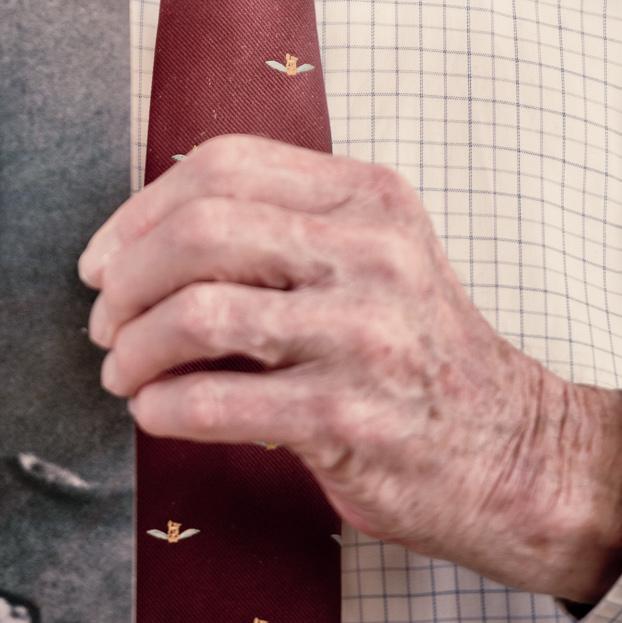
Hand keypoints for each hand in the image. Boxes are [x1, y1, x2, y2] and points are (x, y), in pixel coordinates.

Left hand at [78, 135, 621, 602]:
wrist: (517, 456)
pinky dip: (165, 406)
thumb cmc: (416, 356)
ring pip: (199, 311)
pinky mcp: (350, 415)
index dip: (139, 212)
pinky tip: (156, 412)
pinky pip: (219, 399)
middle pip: (199, 230)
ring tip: (123, 373)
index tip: (104, 259)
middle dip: (127, 280)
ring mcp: (364, 334)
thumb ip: (278, 229)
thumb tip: (138, 244)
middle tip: (104, 321)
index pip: (222, 166)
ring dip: (136, 347)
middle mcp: (370, 252)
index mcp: (366, 197)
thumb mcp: (369, 258)